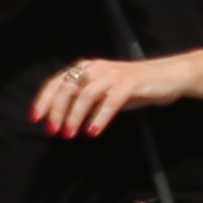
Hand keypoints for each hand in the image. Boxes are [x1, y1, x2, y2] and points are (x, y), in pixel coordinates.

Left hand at [28, 47, 191, 138]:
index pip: (56, 82)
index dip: (44, 100)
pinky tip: (93, 132)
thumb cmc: (133, 88)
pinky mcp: (128, 83)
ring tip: (69, 134)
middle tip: (53, 131)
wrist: (167, 77)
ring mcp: (111, 74)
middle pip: (66, 88)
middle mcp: (94, 67)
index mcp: (85, 68)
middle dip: (56, 110)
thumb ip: (86, 101)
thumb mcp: (104, 93)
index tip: (35, 118)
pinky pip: (110, 102)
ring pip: (85, 95)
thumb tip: (63, 118)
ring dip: (74, 116)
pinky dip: (99, 117)